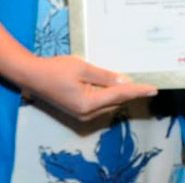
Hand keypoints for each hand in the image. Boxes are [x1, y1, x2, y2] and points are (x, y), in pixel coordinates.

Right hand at [18, 54, 157, 119]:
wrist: (31, 76)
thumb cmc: (55, 69)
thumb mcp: (82, 68)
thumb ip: (105, 76)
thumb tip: (125, 82)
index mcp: (88, 103)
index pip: (119, 96)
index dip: (137, 91)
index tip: (153, 89)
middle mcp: (87, 114)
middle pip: (115, 103)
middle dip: (129, 93)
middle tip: (143, 82)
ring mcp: (82, 115)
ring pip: (108, 105)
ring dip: (118, 95)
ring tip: (130, 83)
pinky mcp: (78, 112)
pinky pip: (100, 105)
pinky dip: (107, 96)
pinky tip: (112, 86)